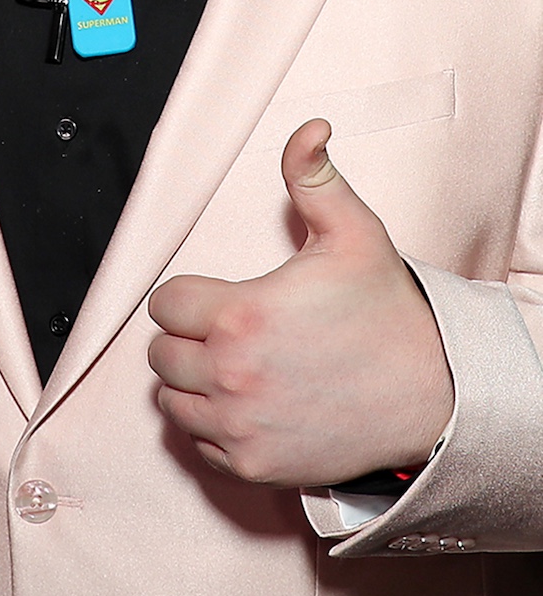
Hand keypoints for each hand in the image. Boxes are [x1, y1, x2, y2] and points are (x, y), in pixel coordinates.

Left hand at [146, 120, 452, 488]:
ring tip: (239, 368)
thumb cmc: (387, 313)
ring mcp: (240, 428)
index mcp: (239, 316)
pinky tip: (252, 405)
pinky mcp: (255, 466)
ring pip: (171, 401)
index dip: (190, 296)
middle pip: (160, 354)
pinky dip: (215, 428)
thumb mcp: (353, 234)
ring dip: (194, 384)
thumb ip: (313, 176)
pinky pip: (200, 445)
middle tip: (232, 333)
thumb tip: (308, 129)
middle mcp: (230, 377)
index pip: (164, 304)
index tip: (221, 299)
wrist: (434, 397)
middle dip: (188, 339)